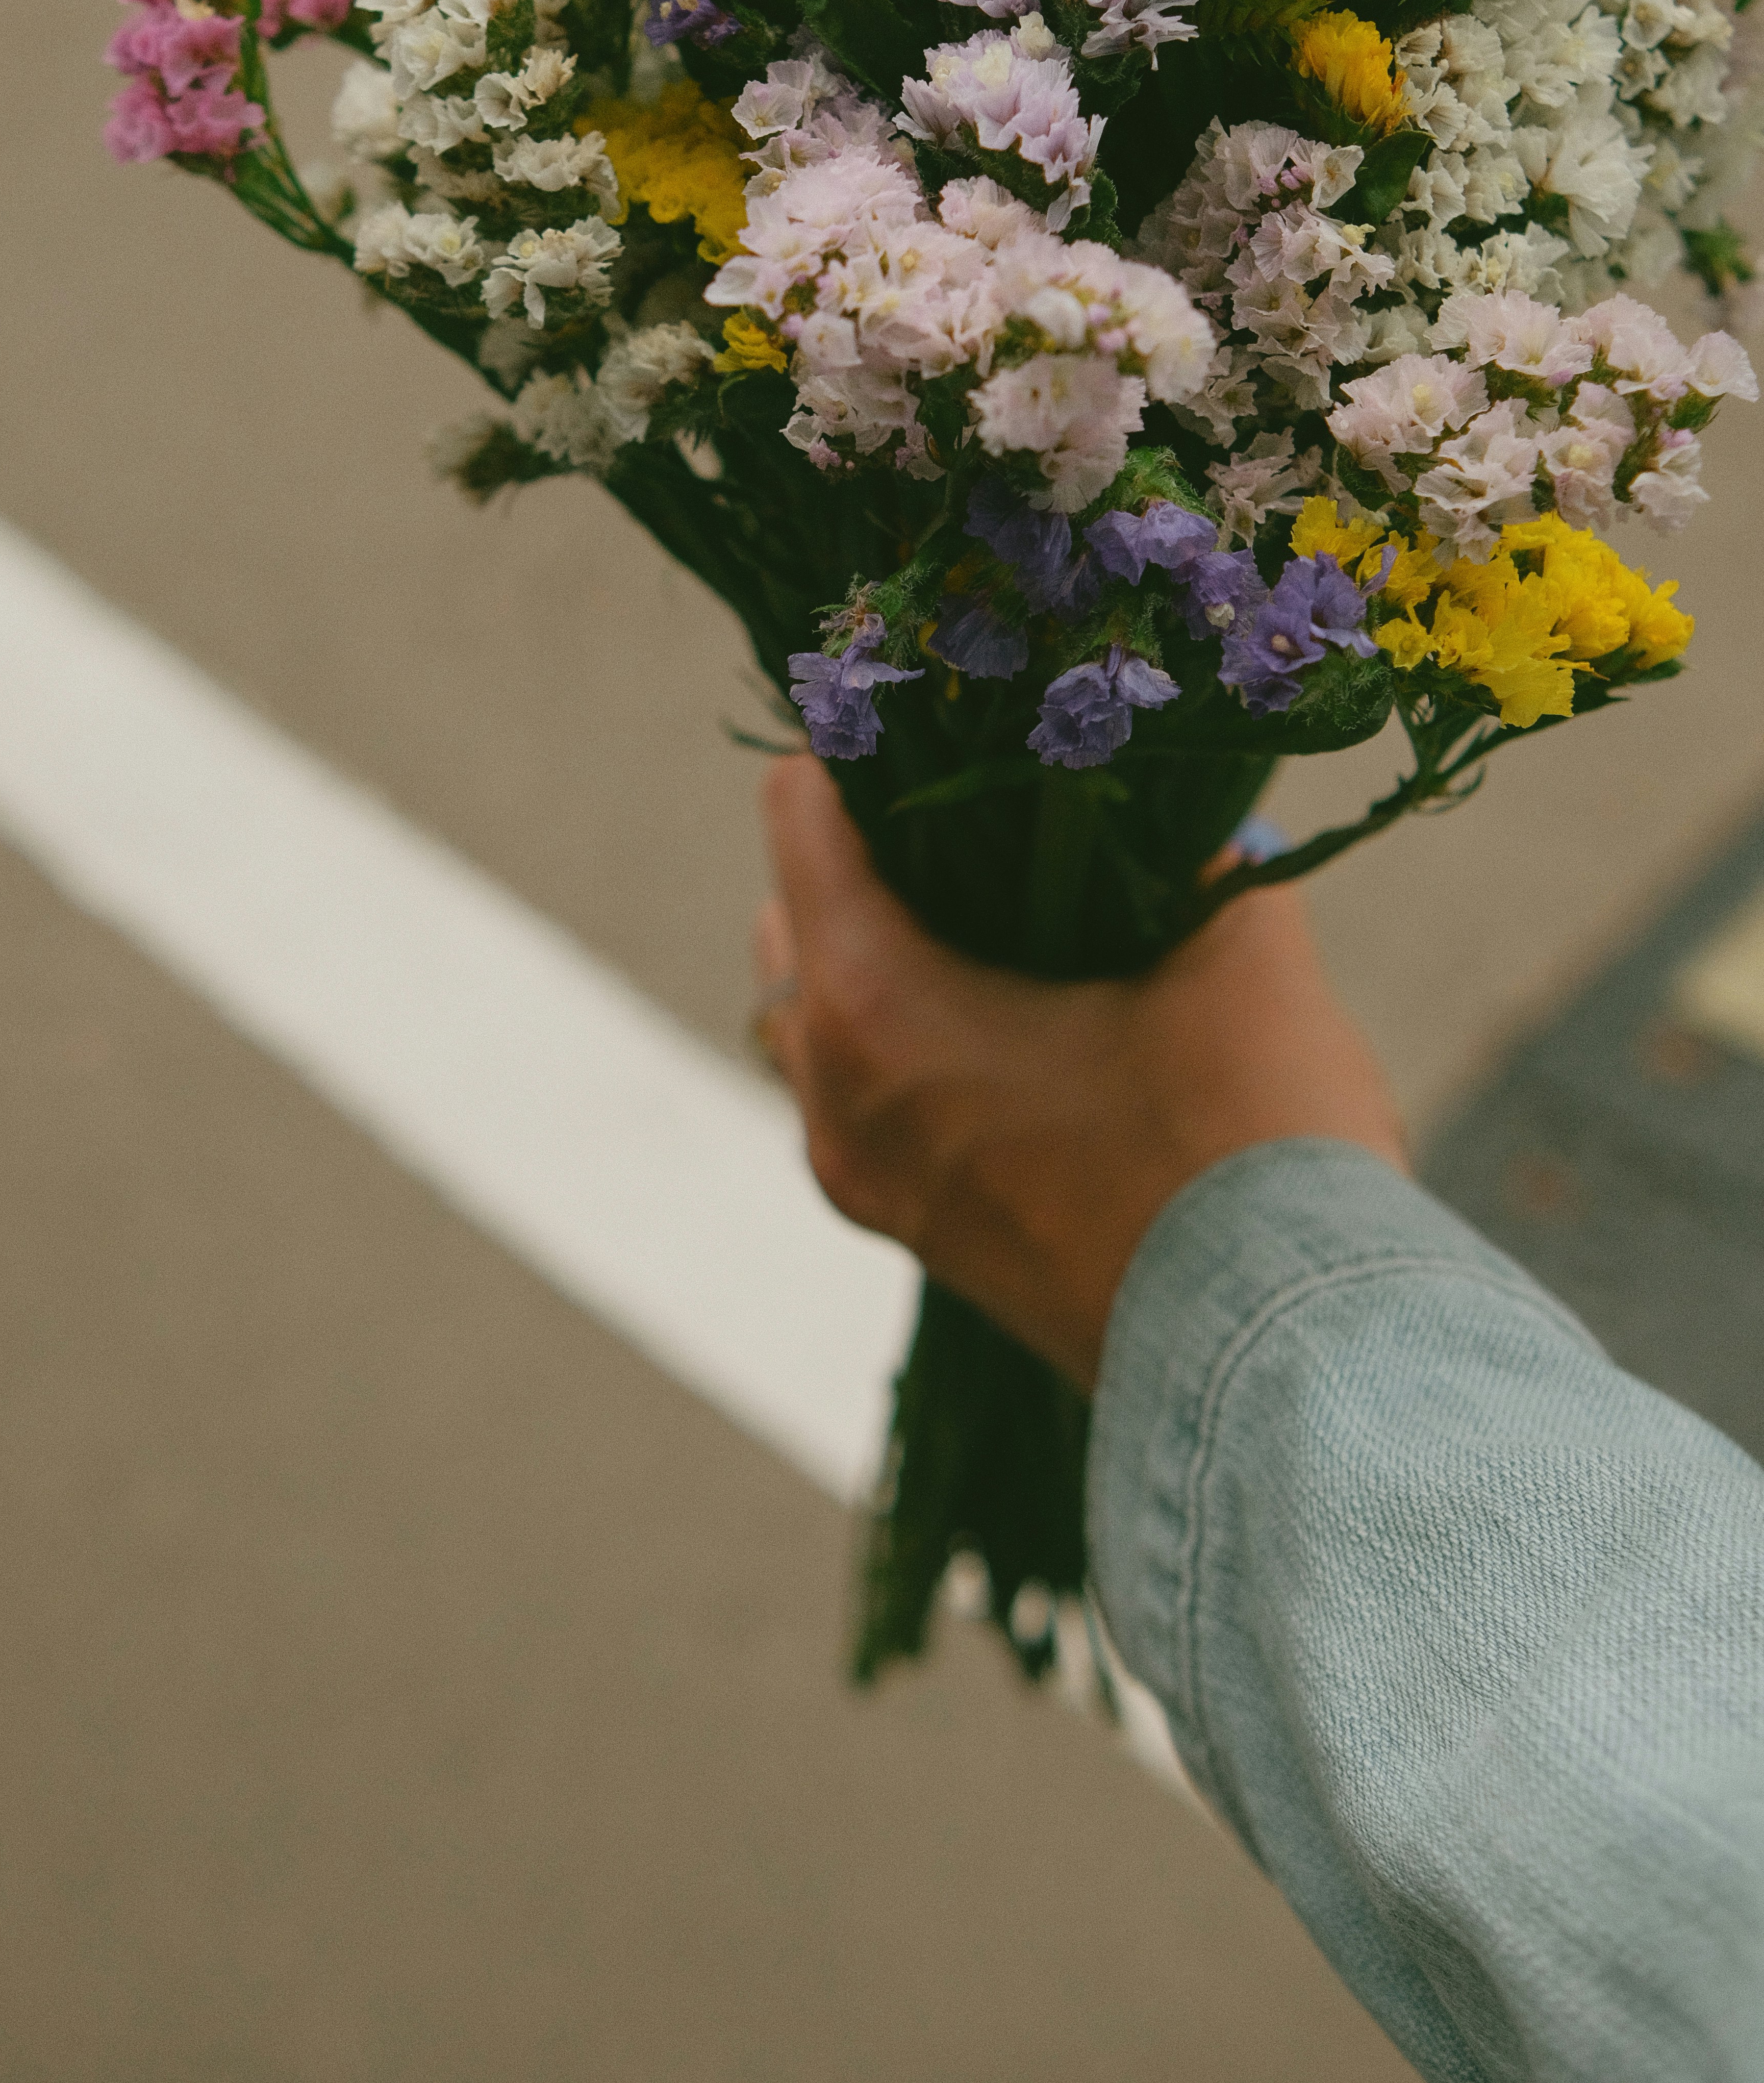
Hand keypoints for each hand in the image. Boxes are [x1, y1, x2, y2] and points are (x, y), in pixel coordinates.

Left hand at [753, 754, 1407, 1390]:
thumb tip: (1175, 806)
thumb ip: (1189, 854)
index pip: (799, 817)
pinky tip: (1015, 1013)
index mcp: (871, 1005)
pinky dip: (906, 1039)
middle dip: (870, 853)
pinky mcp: (917, 1234)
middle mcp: (833, 1096)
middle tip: (981, 808)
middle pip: (793, 919)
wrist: (1288, 1368)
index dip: (865, 748)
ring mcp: (864, 1180)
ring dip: (882, 953)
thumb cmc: (1253, 1143)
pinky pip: (864, 1099)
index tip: (941, 714)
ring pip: (819, 1021)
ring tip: (1002, 909)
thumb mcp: (1235, 951)